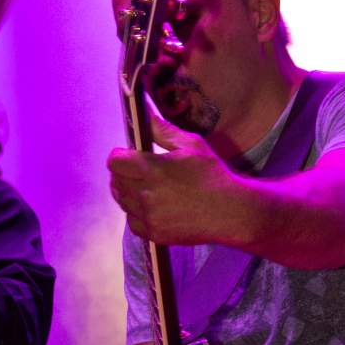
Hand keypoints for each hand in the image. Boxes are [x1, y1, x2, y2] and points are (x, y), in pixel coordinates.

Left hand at [107, 115, 255, 246]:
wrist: (230, 212)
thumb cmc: (212, 175)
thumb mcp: (191, 144)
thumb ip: (162, 129)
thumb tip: (144, 110)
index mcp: (153, 169)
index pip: (115, 161)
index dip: (119, 156)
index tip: (128, 155)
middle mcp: (146, 194)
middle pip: (115, 181)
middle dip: (123, 173)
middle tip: (139, 171)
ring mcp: (149, 216)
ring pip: (122, 201)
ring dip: (128, 193)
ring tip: (146, 188)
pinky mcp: (154, 234)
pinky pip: (132, 222)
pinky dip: (137, 214)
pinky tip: (152, 206)